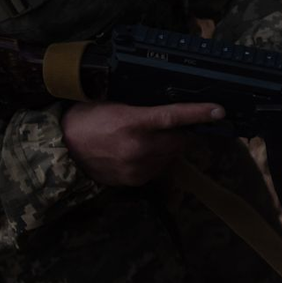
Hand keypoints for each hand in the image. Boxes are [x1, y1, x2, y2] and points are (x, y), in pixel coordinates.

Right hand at [62, 101, 225, 185]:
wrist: (62, 150)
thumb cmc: (86, 119)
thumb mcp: (112, 103)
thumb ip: (141, 105)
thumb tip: (169, 102)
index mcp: (132, 122)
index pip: (172, 116)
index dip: (198, 113)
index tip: (219, 111)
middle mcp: (139, 148)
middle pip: (180, 140)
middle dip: (182, 132)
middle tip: (169, 124)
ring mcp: (138, 167)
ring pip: (172, 155)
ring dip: (170, 146)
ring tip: (148, 138)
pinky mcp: (136, 180)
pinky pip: (160, 167)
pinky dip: (158, 159)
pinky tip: (141, 151)